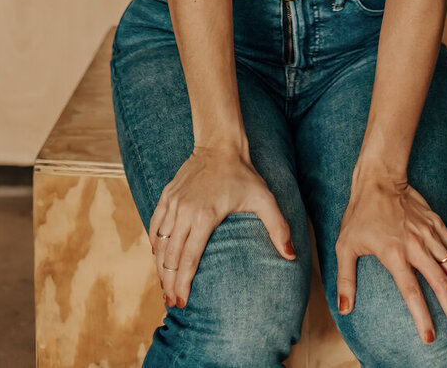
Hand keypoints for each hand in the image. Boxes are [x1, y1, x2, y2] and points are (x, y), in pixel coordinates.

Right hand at [148, 144, 296, 306]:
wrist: (219, 145)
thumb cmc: (242, 173)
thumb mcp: (263, 199)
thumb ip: (278, 227)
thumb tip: (291, 255)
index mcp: (204, 217)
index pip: (188, 259)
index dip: (183, 284)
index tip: (182, 302)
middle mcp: (184, 212)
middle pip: (171, 256)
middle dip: (170, 282)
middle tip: (171, 302)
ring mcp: (173, 203)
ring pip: (160, 242)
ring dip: (160, 266)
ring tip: (164, 286)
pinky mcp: (167, 195)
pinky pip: (155, 224)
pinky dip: (154, 242)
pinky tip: (157, 256)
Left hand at [335, 169, 446, 344]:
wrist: (379, 178)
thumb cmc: (360, 213)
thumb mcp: (345, 245)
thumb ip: (346, 279)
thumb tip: (344, 309)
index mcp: (394, 254)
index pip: (412, 293)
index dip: (422, 317)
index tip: (429, 337)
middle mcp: (415, 246)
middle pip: (440, 284)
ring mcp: (428, 234)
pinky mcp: (436, 223)